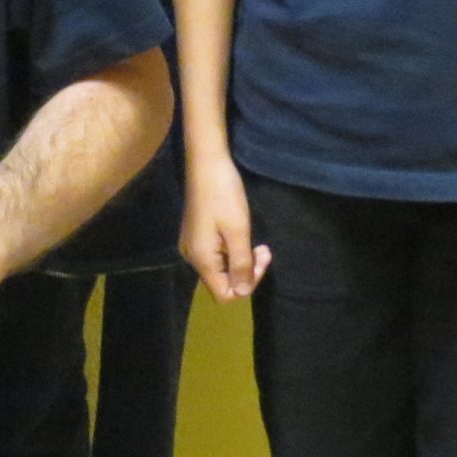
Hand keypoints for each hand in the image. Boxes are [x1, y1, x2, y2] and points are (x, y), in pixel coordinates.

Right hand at [181, 149, 268, 301]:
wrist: (206, 163)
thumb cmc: (224, 195)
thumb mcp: (238, 231)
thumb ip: (241, 264)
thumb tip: (243, 292)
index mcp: (201, 259)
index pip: (225, 293)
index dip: (247, 284)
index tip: (261, 259)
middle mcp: (192, 256)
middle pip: (222, 282)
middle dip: (247, 271)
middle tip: (264, 250)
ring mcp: (192, 245)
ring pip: (220, 268)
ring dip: (241, 260)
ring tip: (257, 243)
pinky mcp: (196, 234)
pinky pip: (215, 255)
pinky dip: (231, 251)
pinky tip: (241, 234)